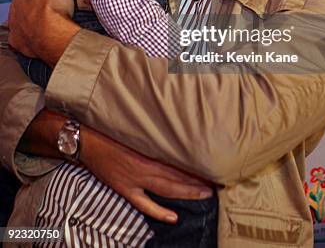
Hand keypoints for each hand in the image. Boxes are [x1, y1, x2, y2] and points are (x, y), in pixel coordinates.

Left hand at [8, 0, 79, 64]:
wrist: (54, 36)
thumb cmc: (54, 6)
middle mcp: (15, 7)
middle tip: (51, 0)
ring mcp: (16, 26)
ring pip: (21, 17)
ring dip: (30, 16)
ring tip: (46, 17)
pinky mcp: (19, 42)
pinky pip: (21, 38)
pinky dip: (27, 36)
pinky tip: (36, 35)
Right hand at [80, 125, 213, 222]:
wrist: (88, 141)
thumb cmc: (112, 130)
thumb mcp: (136, 129)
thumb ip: (154, 135)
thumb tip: (175, 134)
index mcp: (148, 149)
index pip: (177, 160)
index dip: (194, 165)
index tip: (211, 165)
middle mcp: (144, 165)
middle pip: (176, 176)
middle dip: (196, 181)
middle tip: (214, 184)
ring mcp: (134, 180)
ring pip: (166, 190)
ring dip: (186, 193)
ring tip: (203, 195)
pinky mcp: (124, 189)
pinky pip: (144, 204)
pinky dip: (159, 211)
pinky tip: (173, 217)